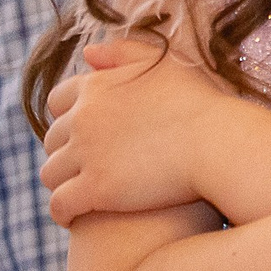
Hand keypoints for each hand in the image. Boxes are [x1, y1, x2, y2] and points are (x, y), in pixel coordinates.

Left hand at [41, 38, 230, 226]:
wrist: (220, 143)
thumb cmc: (202, 104)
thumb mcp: (165, 63)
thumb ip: (124, 52)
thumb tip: (87, 53)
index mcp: (96, 87)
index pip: (57, 101)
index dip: (68, 118)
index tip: (82, 133)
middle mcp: (83, 118)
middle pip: (52, 140)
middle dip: (63, 153)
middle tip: (82, 168)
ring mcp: (87, 154)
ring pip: (50, 174)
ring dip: (61, 184)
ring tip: (78, 196)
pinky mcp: (96, 189)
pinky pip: (60, 205)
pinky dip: (62, 213)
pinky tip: (75, 219)